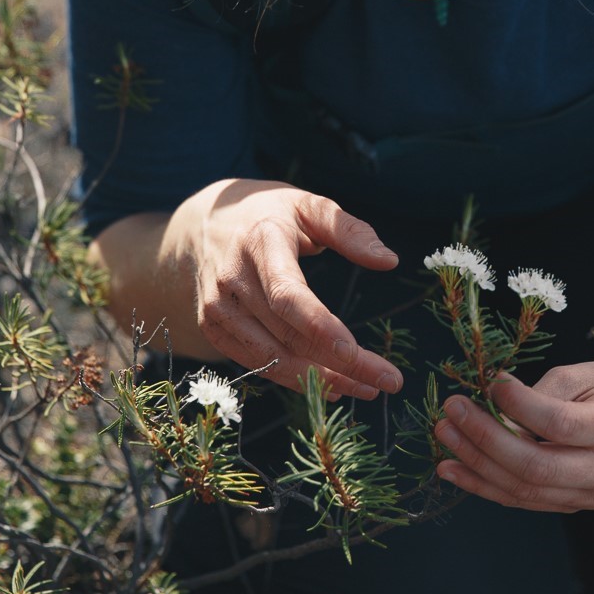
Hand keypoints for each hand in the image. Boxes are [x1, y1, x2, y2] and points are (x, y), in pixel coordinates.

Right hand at [169, 178, 403, 400]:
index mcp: (260, 242)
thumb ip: (348, 230)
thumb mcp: (308, 205)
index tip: (356, 352)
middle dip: (340, 364)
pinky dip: (293, 378)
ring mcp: (217, 308)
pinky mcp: (212, 328)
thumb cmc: (269, 213)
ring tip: (366, 387)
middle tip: (387, 381)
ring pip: (272, 358)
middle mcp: (232, 279)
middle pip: (288, 335)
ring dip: (320, 380)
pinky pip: (256, 363)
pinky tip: (329, 383)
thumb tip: (389, 261)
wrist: (204, 223)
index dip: (320, 327)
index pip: (287, 295)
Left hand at [433, 358, 593, 511]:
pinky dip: (484, 485)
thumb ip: (540, 393)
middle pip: (537, 466)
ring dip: (476, 464)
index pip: (560, 424)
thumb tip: (490, 407)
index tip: (489, 382)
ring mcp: (593, 495)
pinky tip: (454, 468)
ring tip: (444, 437)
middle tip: (451, 412)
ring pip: (525, 489)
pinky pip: (523, 499)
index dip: (519, 406)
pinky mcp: (574, 504)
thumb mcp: (581, 373)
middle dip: (485, 440)